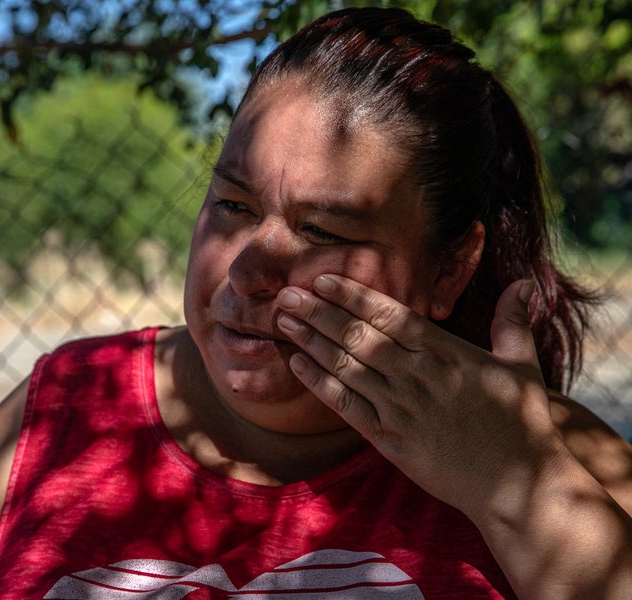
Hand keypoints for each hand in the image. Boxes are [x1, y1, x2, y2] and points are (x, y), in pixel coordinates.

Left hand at [276, 275, 562, 518]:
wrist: (516, 486)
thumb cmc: (522, 424)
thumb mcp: (522, 366)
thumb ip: (512, 322)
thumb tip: (524, 282)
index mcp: (445, 352)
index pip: (389, 315)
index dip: (352, 296)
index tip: (321, 280)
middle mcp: (417, 375)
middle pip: (358, 336)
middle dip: (319, 312)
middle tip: (286, 294)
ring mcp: (400, 407)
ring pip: (345, 366)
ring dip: (311, 341)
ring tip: (283, 320)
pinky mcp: (388, 439)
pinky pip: (345, 405)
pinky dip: (318, 383)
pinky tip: (296, 363)